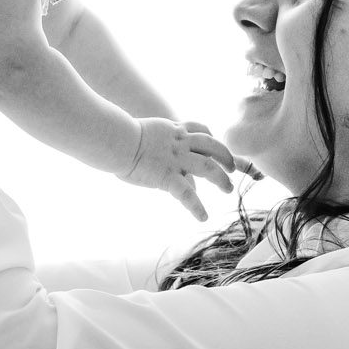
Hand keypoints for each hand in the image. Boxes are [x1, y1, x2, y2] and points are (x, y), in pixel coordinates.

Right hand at [122, 118, 237, 219]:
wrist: (116, 139)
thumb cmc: (119, 134)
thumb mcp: (145, 130)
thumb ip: (156, 137)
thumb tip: (149, 146)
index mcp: (174, 130)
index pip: (201, 130)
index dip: (211, 138)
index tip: (215, 148)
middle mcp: (180, 143)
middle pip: (212, 146)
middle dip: (226, 156)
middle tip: (232, 168)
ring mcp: (176, 159)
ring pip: (208, 167)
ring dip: (221, 178)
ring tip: (228, 189)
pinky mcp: (167, 176)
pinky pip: (187, 193)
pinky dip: (197, 206)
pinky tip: (203, 217)